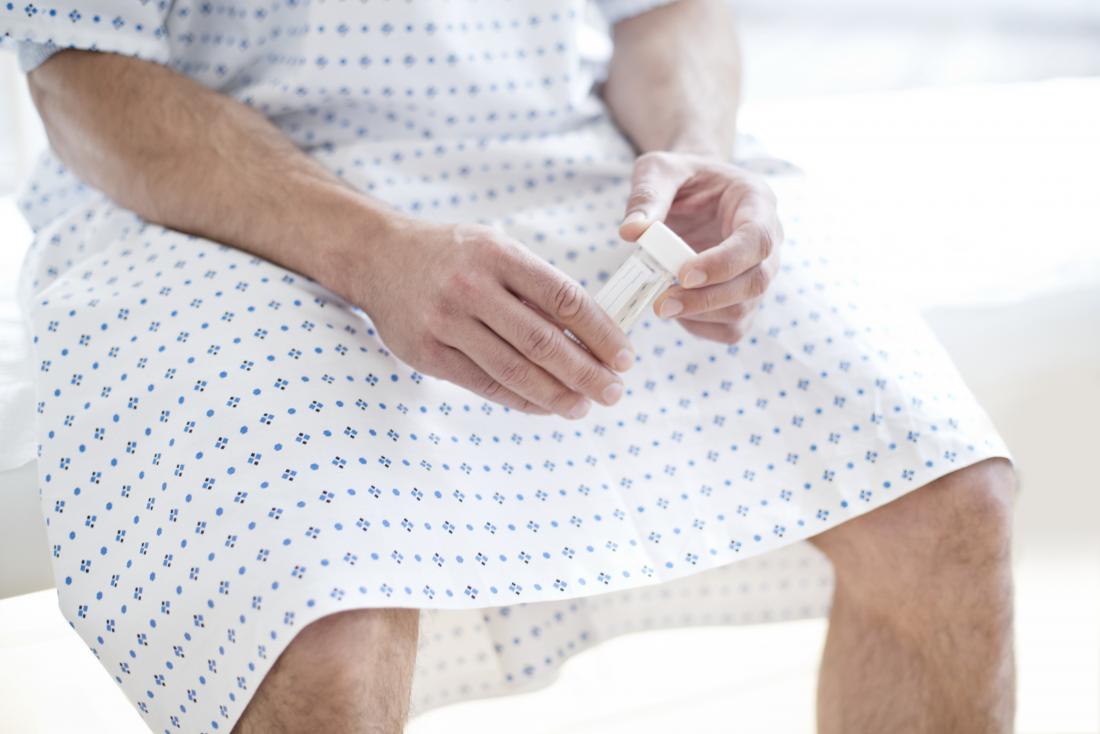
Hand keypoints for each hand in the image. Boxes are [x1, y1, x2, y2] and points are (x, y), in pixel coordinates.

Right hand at [343, 218, 635, 418]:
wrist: (378, 257)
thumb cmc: (452, 255)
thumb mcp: (496, 250)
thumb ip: (537, 288)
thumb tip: (593, 337)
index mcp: (498, 254)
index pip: (564, 298)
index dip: (601, 333)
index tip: (625, 357)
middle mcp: (471, 287)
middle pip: (542, 341)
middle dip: (586, 372)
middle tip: (613, 392)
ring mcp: (444, 321)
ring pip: (513, 369)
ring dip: (556, 395)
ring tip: (584, 406)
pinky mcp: (426, 352)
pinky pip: (484, 384)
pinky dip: (520, 400)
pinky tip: (546, 406)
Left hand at [618, 151, 782, 344]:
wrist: (693, 192)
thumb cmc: (682, 178)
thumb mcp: (660, 170)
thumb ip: (647, 195)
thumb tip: (631, 232)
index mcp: (757, 202)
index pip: (757, 239)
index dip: (724, 262)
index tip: (684, 274)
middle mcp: (768, 242)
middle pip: (755, 282)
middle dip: (707, 299)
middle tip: (661, 304)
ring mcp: (759, 273)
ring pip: (744, 310)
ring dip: (700, 315)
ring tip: (661, 305)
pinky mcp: (743, 299)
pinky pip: (732, 328)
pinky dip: (701, 328)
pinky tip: (675, 312)